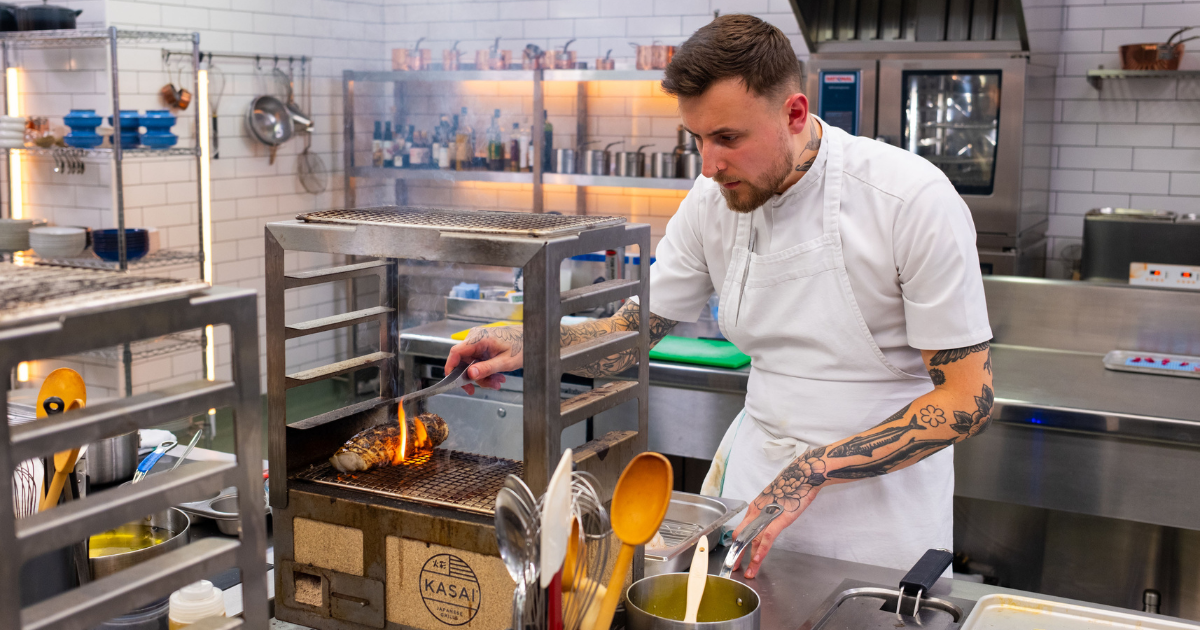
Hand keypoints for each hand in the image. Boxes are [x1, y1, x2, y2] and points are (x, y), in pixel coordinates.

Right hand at [445, 325, 524, 394]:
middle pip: (464, 362)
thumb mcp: (505, 362)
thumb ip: (486, 368)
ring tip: (498, 382)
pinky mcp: (483, 345)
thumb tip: (470, 374)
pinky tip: (497, 376)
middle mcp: (476, 338)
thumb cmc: (521, 345)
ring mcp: (479, 341)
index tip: (453, 382)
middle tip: (487, 386)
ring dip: (484, 376)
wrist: (530, 337)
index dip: (451, 368)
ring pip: (472, 364)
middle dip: (475, 377)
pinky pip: (478, 361)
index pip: (455, 353)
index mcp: (479, 338)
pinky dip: (486, 370)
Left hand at [729, 446, 828, 578]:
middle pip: (742, 537)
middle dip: (737, 554)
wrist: (802, 476)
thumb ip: (768, 511)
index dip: (737, 543)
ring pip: (753, 541)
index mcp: (755, 508)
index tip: (735, 554)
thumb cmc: (791, 486)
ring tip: (747, 572)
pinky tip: (758, 561)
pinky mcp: (778, 520)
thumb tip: (767, 519)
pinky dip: (761, 551)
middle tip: (733, 567)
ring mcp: (766, 516)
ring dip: (749, 559)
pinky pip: (766, 539)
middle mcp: (756, 512)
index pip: (741, 529)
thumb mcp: (774, 499)